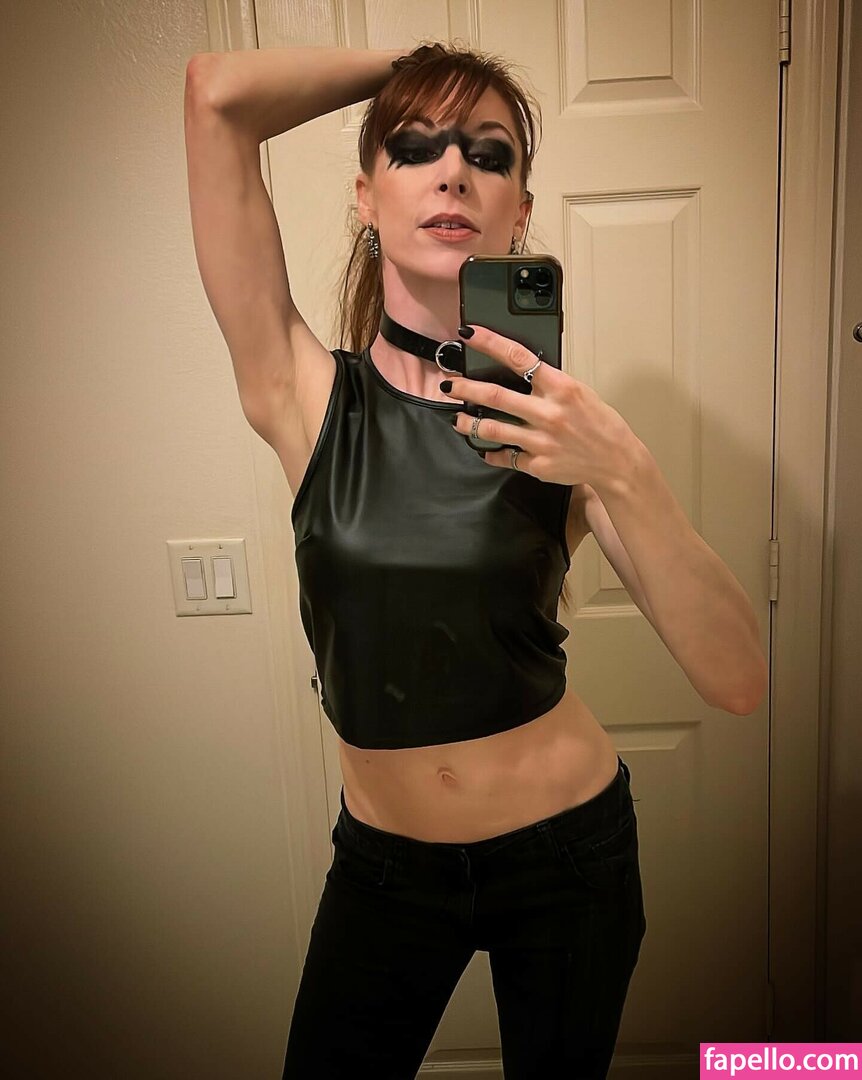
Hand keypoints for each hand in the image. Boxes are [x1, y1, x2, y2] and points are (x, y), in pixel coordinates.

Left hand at [442, 324, 637, 489]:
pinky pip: (506, 457)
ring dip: (468, 422)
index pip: (518, 357)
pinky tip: (486, 449)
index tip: (469, 333)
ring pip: (492, 428)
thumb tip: (518, 371)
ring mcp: (541, 441)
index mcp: (561, 387)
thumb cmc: (599, 423)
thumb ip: (548, 383)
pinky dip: (492, 453)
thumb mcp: (579, 392)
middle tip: (448, 384)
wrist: (617, 461)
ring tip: (457, 419)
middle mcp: (549, 413)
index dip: (489, 343)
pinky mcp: (538, 464)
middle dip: (465, 388)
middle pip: (495, 395)